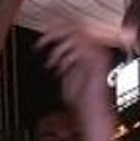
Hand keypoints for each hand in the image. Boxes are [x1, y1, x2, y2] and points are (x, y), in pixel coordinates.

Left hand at [37, 26, 119, 140]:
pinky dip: (67, 57)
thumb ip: (63, 60)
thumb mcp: (67, 75)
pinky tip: (61, 68)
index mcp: (89, 52)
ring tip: (52, 61)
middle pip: (75, 27)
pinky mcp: (98, 60)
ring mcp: (98, 54)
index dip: (55, 32)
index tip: (42, 40)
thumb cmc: (81, 101)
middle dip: (54, 33)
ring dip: (60, 49)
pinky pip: (81, 48)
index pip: (73, 31)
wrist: (91, 114)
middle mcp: (95, 50)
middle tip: (41, 42)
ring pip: (77, 35)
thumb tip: (54, 50)